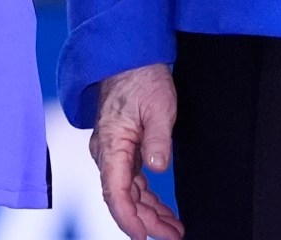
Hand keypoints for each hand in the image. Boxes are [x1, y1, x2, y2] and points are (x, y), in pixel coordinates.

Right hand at [91, 63, 182, 239]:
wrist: (130, 58)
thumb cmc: (143, 78)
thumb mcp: (159, 106)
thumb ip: (158, 138)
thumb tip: (157, 168)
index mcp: (111, 143)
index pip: (114, 191)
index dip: (127, 217)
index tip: (142, 235)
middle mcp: (107, 152)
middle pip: (122, 197)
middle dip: (146, 221)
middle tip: (173, 235)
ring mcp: (113, 151)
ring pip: (128, 192)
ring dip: (149, 212)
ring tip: (173, 229)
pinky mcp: (122, 148)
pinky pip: (131, 180)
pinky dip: (146, 197)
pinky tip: (161, 209)